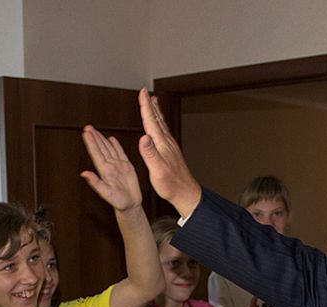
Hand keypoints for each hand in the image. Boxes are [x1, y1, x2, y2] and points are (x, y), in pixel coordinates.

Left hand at [81, 126, 141, 211]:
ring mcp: (117, 166)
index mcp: (104, 171)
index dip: (91, 142)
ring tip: (96, 130)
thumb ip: (95, 183)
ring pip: (108, 149)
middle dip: (94, 137)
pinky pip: (120, 153)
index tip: (85, 133)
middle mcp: (110, 167)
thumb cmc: (119, 202)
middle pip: (100, 148)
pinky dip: (116, 145)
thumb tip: (84, 174)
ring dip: (102, 139)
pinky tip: (111, 139)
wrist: (131, 206)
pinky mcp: (126, 167)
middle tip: (88, 127)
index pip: (96, 153)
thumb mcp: (107, 194)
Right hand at [137, 89, 201, 216]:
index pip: (151, 121)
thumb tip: (144, 137)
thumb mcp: (157, 170)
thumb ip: (150, 153)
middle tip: (145, 92)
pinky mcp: (171, 152)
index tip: (142, 93)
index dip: (145, 106)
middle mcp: (167, 142)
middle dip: (150, 105)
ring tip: (153, 102)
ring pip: (161, 124)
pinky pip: (164, 132)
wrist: (185, 193)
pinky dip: (160, 124)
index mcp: (161, 144)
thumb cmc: (171, 185)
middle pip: (157, 119)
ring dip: (156, 112)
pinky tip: (160, 126)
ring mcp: (170, 146)